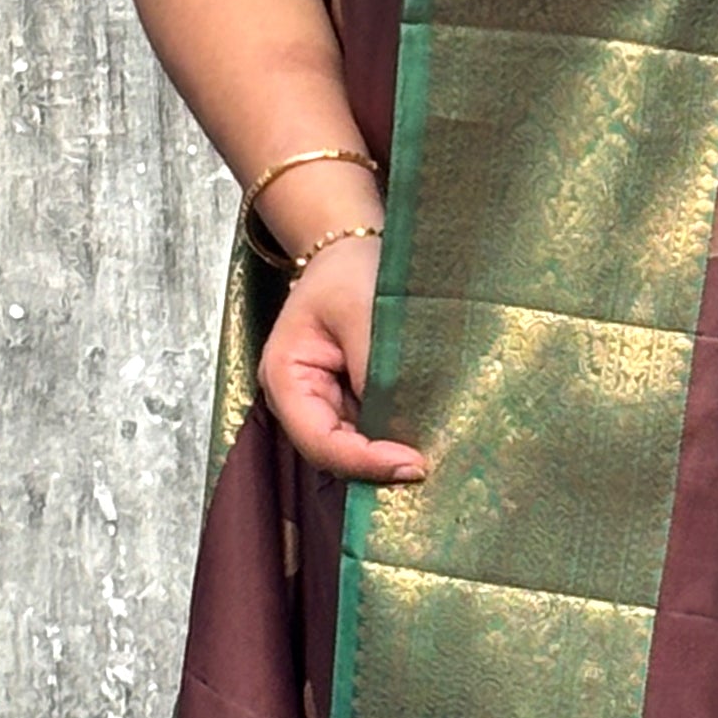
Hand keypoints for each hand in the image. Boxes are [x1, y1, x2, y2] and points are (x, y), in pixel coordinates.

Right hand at [257, 231, 426, 484]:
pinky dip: (394, 439)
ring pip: (353, 449)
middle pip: (334, 455)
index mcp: (285, 377)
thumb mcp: (361, 309)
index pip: (320, 440)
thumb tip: (397, 423)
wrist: (351, 249)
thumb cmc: (348, 271)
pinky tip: (424, 439)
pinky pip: (369, 433)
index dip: (364, 460)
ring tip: (432, 457)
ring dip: (388, 456)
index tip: (413, 463)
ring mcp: (323, 404)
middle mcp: (298, 401)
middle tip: (429, 468)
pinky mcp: (348, 402)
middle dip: (377, 466)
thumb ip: (374, 366)